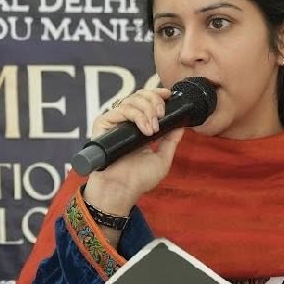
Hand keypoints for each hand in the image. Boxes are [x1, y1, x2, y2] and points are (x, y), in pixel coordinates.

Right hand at [81, 86, 184, 214]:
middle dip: (154, 101)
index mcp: (138, 127)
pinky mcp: (102, 123)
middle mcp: (125, 122)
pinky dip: (137, 116)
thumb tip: (181, 123)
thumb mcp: (162, 158)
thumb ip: (171, 140)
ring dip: (147, 110)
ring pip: (132, 100)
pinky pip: (122, 109)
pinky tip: (145, 131)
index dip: (156, 94)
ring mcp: (113, 122)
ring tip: (153, 130)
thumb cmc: (139, 179)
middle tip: (161, 115)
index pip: (145, 101)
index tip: (168, 95)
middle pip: (139, 95)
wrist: (122, 189)